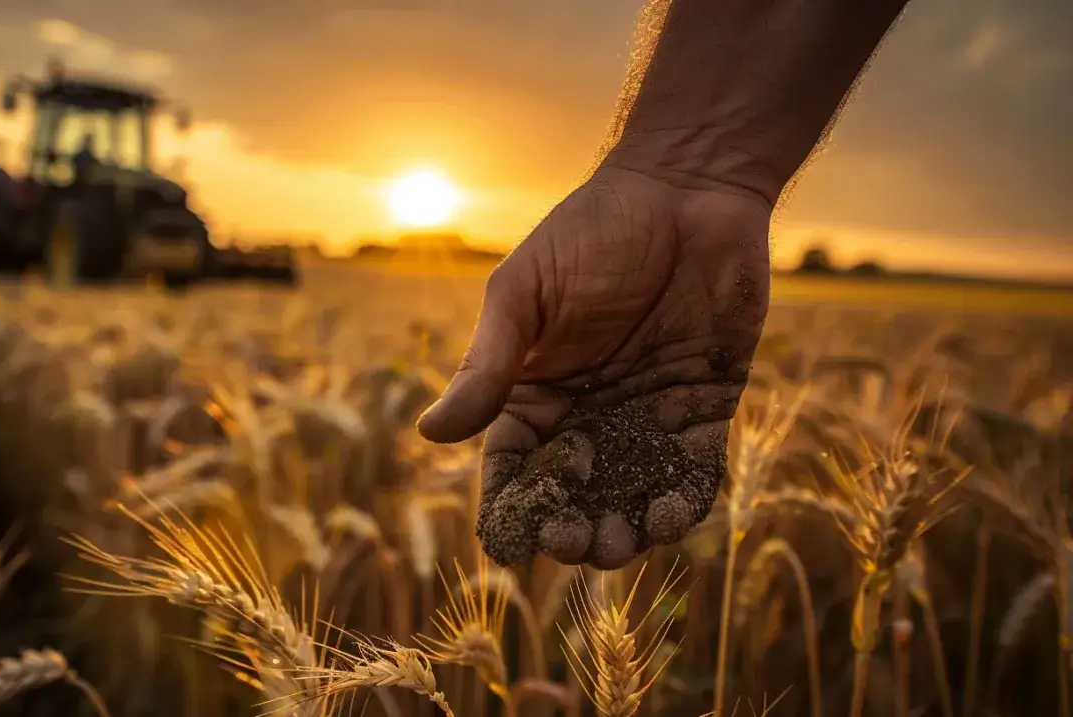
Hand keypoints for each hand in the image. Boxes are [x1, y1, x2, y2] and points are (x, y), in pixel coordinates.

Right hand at [417, 165, 770, 569]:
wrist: (687, 190)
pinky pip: (692, 472)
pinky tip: (668, 517)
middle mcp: (588, 414)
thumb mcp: (525, 294)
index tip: (508, 540)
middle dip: (571, 527)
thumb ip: (488, 364)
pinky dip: (681, 503)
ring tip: (618, 544)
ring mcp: (647, 416)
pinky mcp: (703, 409)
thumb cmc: (592, 231)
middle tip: (574, 542)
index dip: (510, 506)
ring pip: (632, 495)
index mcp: (534, 390)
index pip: (514, 464)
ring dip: (624, 530)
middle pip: (574, 494)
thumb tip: (430, 432)